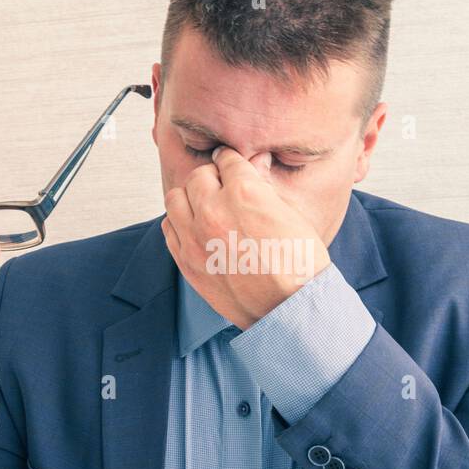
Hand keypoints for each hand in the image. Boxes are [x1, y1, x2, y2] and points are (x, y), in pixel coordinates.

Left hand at [162, 147, 330, 328]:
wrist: (289, 308)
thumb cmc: (298, 263)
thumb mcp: (290, 215)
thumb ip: (264, 186)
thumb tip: (256, 162)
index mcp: (244, 191)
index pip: (227, 159)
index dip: (232, 161)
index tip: (230, 164)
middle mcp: (214, 210)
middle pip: (199, 175)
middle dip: (212, 177)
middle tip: (222, 186)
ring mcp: (196, 237)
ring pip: (176, 198)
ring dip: (191, 197)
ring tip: (205, 205)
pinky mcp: (187, 261)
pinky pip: (169, 228)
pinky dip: (180, 222)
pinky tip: (196, 228)